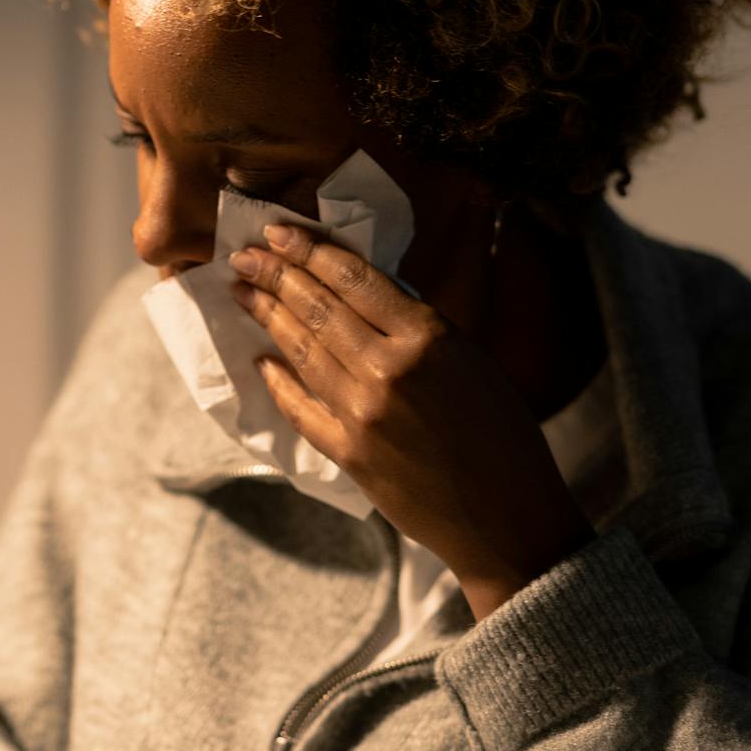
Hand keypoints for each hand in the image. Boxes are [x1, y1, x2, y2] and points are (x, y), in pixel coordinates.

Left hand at [229, 225, 592, 617]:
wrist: (508, 519)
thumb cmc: (506, 435)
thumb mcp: (474, 361)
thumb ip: (419, 328)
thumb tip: (364, 293)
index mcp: (429, 338)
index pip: (354, 279)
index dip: (311, 250)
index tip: (279, 231)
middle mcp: (389, 370)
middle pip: (319, 308)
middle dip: (276, 274)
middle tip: (244, 253)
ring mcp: (363, 414)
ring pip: (303, 351)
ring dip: (268, 316)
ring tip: (242, 291)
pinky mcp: (349, 454)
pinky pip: (301, 409)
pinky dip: (279, 382)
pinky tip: (260, 360)